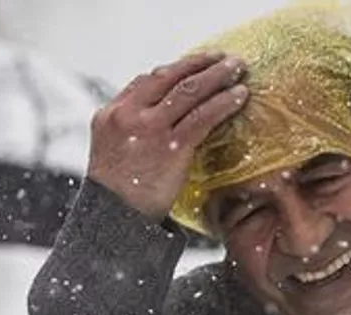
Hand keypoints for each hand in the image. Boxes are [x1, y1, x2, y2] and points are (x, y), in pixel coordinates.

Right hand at [87, 52, 248, 220]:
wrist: (114, 220)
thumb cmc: (117, 194)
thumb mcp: (111, 153)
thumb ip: (131, 129)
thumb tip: (161, 116)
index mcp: (110, 114)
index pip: (145, 81)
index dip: (174, 71)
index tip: (194, 68)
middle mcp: (128, 115)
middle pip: (168, 76)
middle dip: (199, 63)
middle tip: (222, 59)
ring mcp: (149, 129)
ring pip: (189, 90)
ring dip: (217, 75)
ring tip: (237, 68)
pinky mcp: (171, 146)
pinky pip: (203, 115)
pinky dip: (224, 102)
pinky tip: (239, 96)